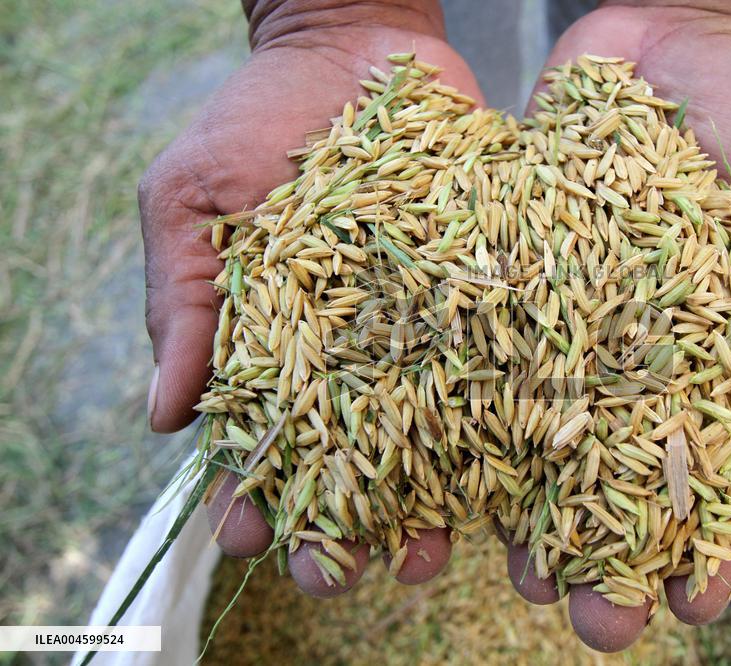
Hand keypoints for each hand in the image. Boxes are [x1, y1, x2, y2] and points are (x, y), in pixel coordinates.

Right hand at [139, 0, 481, 589]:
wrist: (354, 43)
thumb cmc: (257, 115)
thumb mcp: (193, 197)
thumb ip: (181, 299)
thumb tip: (163, 416)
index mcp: (275, 337)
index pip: (258, 433)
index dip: (251, 490)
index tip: (251, 535)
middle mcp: (353, 346)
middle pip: (347, 455)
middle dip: (340, 520)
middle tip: (339, 573)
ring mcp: (423, 324)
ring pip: (427, 434)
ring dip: (422, 502)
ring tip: (422, 557)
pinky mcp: (485, 291)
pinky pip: (495, 365)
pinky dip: (500, 422)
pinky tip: (505, 476)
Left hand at [511, 0, 730, 648]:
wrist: (673, 23)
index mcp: (716, 341)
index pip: (713, 456)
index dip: (708, 532)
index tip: (695, 599)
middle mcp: (632, 342)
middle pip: (613, 464)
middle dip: (604, 543)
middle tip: (589, 616)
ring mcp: (565, 311)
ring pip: (537, 427)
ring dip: (527, 506)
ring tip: (517, 575)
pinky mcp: (506, 270)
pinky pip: (479, 345)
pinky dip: (458, 406)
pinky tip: (440, 476)